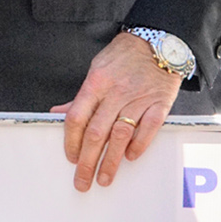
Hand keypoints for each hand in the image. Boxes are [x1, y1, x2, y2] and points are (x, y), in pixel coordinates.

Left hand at [51, 33, 184, 191]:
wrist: (158, 40)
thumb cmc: (125, 56)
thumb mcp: (97, 70)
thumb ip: (82, 96)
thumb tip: (60, 113)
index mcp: (96, 83)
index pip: (77, 118)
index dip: (71, 142)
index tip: (71, 159)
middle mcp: (116, 92)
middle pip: (96, 133)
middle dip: (87, 161)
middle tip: (83, 181)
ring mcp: (139, 97)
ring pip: (121, 134)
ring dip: (111, 160)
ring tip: (105, 177)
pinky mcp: (160, 102)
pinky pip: (150, 127)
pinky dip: (140, 144)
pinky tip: (131, 156)